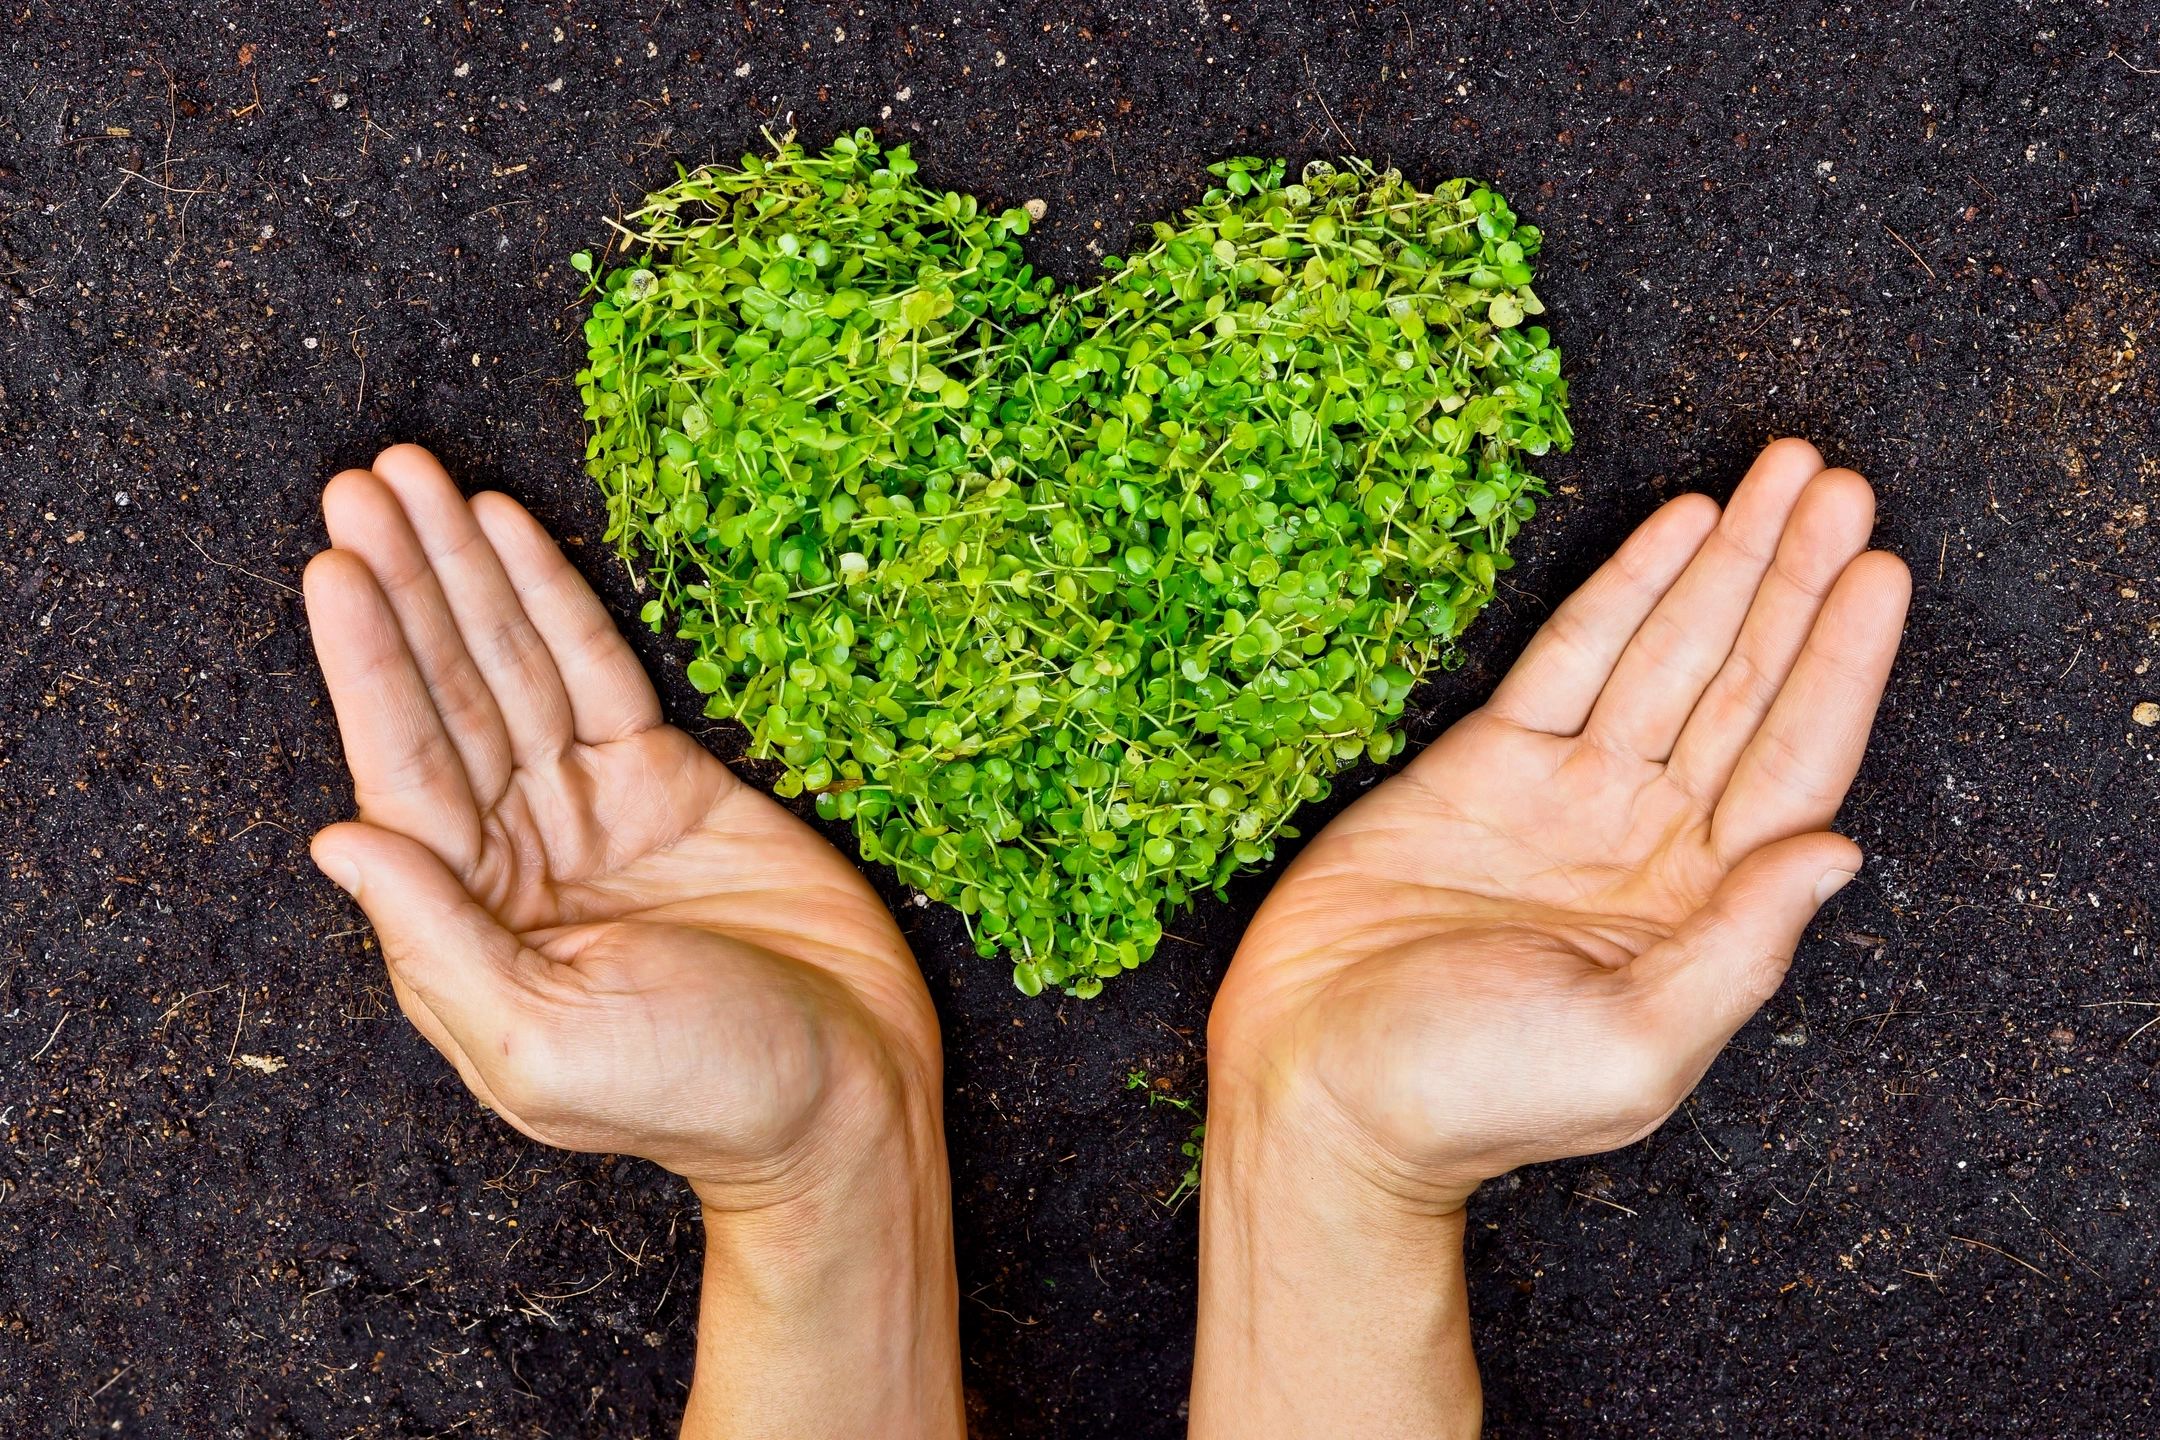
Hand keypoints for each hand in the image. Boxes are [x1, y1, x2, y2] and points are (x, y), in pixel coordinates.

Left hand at [304, 444, 959, 1438]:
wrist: (846, 1092)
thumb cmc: (698, 1093)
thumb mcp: (548, 1045)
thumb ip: (440, 942)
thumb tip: (337, 838)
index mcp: (469, 921)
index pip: (403, 767)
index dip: (370, 662)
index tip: (339, 562)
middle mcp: (514, 854)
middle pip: (446, 694)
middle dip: (406, 586)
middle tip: (365, 480)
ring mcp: (590, 810)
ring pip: (513, 668)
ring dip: (462, 572)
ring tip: (416, 478)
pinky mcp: (670, 782)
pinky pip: (599, 675)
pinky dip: (554, 601)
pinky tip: (510, 531)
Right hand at [1191, 438, 1909, 1436]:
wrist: (1321, 1083)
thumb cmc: (1474, 1095)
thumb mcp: (1633, 1051)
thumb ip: (1739, 952)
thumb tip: (1839, 853)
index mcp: (1700, 908)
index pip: (1796, 762)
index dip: (1842, 664)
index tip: (1878, 570)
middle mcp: (1648, 837)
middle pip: (1745, 684)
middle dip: (1794, 582)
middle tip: (1840, 483)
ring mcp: (1567, 793)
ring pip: (1669, 653)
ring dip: (1728, 565)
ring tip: (1782, 476)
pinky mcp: (1480, 765)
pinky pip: (1569, 659)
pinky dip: (1624, 590)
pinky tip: (1675, 530)